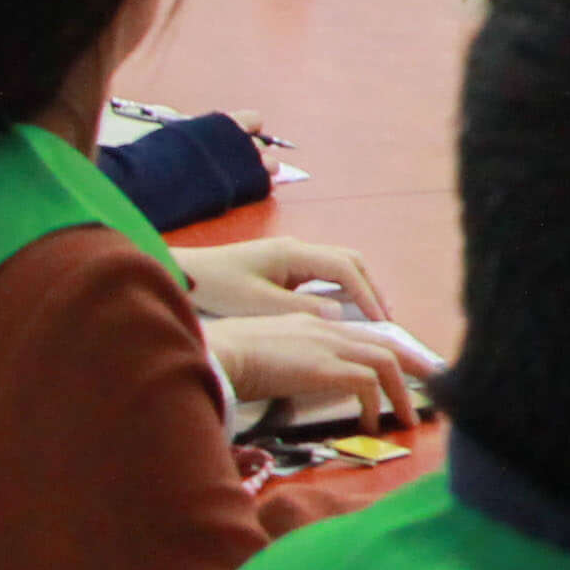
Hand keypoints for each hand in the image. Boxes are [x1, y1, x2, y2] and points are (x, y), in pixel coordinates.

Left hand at [177, 234, 395, 326]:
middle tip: (386, 317)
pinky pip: (323, 273)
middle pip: (349, 261)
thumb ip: (299, 309)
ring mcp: (290, 255)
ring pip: (338, 265)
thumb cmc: (215, 287)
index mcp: (293, 254)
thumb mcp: (257, 302)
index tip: (382, 320)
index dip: (367, 294)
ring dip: (358, 286)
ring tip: (373, 313)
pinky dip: (341, 288)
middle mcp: (297, 249)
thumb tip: (338, 315)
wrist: (184, 273)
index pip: (344, 269)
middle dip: (371, 287)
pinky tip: (343, 308)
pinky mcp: (282, 266)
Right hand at [205, 309, 427, 431]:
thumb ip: (290, 361)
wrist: (213, 355)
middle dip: (413, 367)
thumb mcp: (267, 355)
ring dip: (401, 392)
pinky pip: (367, 385)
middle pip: (385, 344)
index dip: (389, 352)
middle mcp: (326, 329)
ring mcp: (327, 346)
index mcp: (312, 324)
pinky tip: (371, 424)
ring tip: (408, 418)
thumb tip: (299, 380)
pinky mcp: (324, 367)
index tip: (405, 370)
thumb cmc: (227, 360)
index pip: (363, 335)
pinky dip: (376, 405)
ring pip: (385, 363)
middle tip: (433, 388)